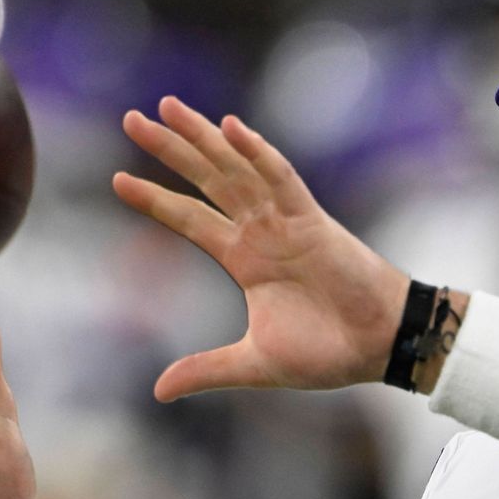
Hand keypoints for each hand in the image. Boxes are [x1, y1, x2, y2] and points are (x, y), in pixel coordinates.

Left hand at [113, 98, 411, 400]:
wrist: (380, 347)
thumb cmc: (328, 353)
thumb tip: (159, 391)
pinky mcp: (313, 221)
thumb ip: (207, 370)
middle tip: (131, 119)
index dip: (156, 200)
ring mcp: (286, 222)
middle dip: (170, 149)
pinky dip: (258, 154)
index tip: (118, 180)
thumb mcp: (255, 363)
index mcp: (245, 260)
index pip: (191, 220)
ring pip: (236, 169)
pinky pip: (282, 180)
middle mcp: (261, 232)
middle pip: (206, 180)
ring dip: (203, 138)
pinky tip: (232, 129)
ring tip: (166, 107)